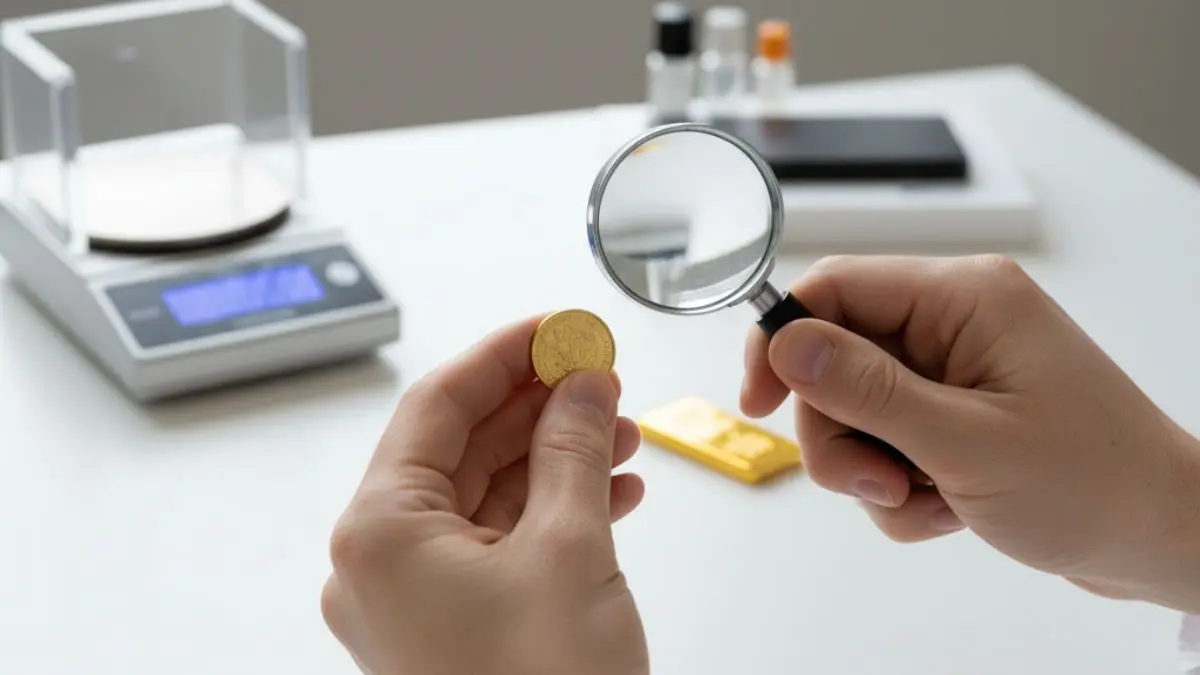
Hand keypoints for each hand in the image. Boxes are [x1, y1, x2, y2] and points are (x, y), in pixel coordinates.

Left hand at [321, 315, 649, 674]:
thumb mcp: (569, 551)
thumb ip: (574, 449)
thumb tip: (583, 384)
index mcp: (381, 534)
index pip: (438, 406)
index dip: (505, 355)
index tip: (556, 327)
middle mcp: (383, 563)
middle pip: (461, 447)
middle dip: (538, 405)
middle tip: (597, 370)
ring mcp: (415, 599)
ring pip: (486, 495)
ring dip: (555, 456)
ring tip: (619, 430)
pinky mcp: (453, 626)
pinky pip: (499, 542)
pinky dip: (553, 510)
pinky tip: (608, 490)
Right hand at [742, 255, 1199, 612]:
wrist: (1162, 538)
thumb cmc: (1094, 484)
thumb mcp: (966, 442)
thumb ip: (868, 391)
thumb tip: (788, 345)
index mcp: (963, 298)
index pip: (834, 288)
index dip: (782, 341)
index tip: (756, 402)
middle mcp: (954, 322)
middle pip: (836, 361)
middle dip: (842, 434)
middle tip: (879, 482)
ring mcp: (954, 369)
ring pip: (855, 410)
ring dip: (872, 469)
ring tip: (928, 500)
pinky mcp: (955, 412)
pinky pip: (887, 442)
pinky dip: (900, 486)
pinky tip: (948, 507)